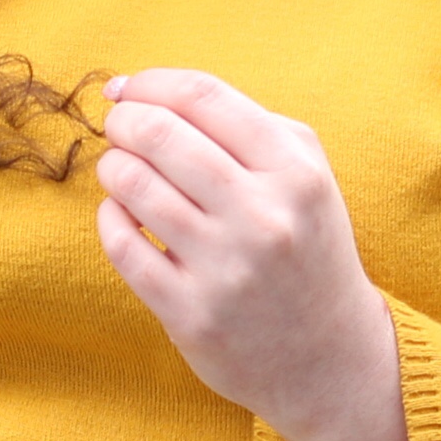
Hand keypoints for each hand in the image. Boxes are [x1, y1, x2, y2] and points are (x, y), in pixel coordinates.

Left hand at [95, 69, 422, 440]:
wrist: (330, 357)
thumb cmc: (306, 248)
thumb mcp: (307, 176)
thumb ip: (243, 124)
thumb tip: (140, 90)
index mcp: (296, 172)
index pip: (203, 97)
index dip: (151, 83)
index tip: (128, 89)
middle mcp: (264, 217)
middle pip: (161, 134)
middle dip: (124, 121)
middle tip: (119, 128)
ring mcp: (226, 268)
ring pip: (134, 186)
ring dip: (113, 167)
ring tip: (120, 171)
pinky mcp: (191, 314)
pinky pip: (122, 246)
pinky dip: (110, 218)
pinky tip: (123, 216)